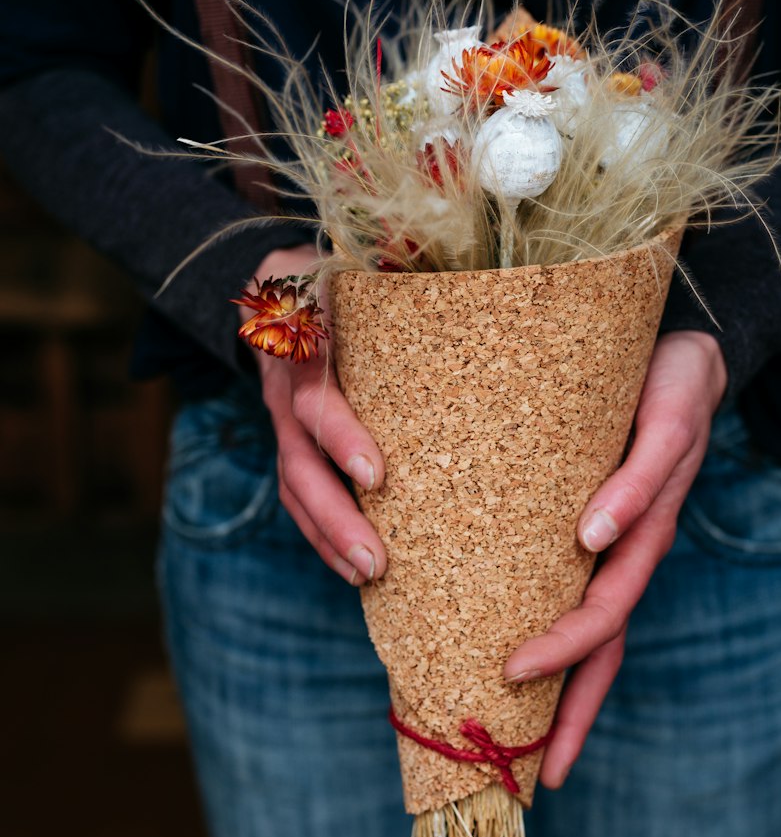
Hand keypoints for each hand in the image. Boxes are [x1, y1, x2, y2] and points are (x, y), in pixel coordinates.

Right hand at [247, 245, 386, 585]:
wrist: (279, 281)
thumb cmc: (337, 270)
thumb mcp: (352, 256)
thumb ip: (388, 263)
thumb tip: (445, 261)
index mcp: (299, 344)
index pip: (313, 398)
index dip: (339, 436)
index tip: (377, 474)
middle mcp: (285, 391)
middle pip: (298, 464)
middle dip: (336, 518)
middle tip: (378, 564)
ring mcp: (284, 424)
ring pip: (295, 490)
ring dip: (330, 539)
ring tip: (371, 579)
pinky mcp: (296, 446)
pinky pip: (302, 498)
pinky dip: (326, 536)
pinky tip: (359, 570)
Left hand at [503, 330, 727, 787]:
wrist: (685, 354)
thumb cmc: (675, 384)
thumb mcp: (666, 423)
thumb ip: (640, 479)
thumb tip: (594, 539)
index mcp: (643, 540)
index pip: (604, 618)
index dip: (563, 653)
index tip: (511, 674)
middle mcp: (624, 555)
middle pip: (599, 651)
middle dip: (567, 714)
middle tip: (532, 777)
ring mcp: (611, 546)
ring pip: (586, 633)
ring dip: (558, 691)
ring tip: (518, 741)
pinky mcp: (587, 522)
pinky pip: (563, 587)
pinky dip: (540, 627)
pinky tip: (501, 644)